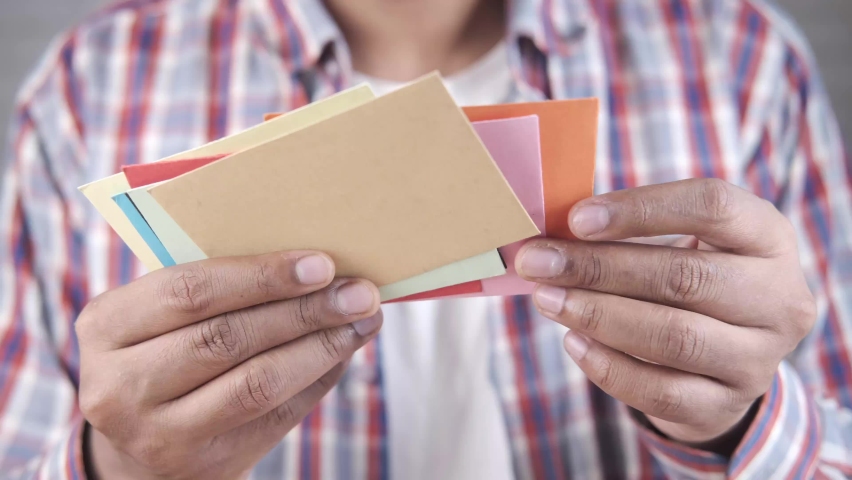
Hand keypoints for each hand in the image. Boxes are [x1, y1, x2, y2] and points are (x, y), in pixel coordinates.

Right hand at [76, 251, 381, 478]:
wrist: (141, 444)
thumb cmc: (164, 351)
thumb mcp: (163, 316)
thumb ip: (219, 286)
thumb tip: (317, 264)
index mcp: (107, 325)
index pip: (189, 292)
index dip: (261, 276)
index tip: (322, 264)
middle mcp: (120, 386)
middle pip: (227, 338)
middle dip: (304, 311)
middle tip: (359, 292)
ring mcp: (159, 434)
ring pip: (257, 383)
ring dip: (321, 347)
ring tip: (362, 320)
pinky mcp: (204, 464)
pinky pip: (276, 416)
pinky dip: (318, 379)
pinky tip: (343, 351)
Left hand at [517, 179, 815, 450]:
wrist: (727, 353)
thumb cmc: (689, 277)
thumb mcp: (680, 242)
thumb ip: (626, 234)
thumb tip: (550, 240)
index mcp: (767, 237)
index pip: (713, 206)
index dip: (642, 210)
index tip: (577, 218)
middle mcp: (778, 297)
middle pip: (686, 277)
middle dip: (600, 268)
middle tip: (538, 262)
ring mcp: (758, 358)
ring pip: (675, 337)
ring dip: (599, 315)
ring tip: (547, 299)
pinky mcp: (726, 405)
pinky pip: (662, 391)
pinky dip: (610, 366)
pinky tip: (573, 341)